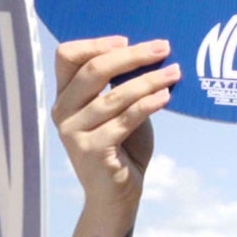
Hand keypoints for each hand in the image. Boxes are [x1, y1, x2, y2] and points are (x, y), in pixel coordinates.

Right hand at [53, 36, 177, 208]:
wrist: (116, 197)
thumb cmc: (123, 148)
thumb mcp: (119, 110)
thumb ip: (122, 85)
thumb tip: (151, 51)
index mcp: (65, 96)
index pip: (67, 56)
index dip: (96, 43)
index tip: (127, 39)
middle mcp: (62, 112)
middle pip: (93, 70)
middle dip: (132, 55)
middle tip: (163, 47)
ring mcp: (73, 133)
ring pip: (114, 95)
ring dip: (149, 80)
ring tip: (174, 72)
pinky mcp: (92, 151)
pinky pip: (125, 119)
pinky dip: (147, 104)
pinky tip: (166, 96)